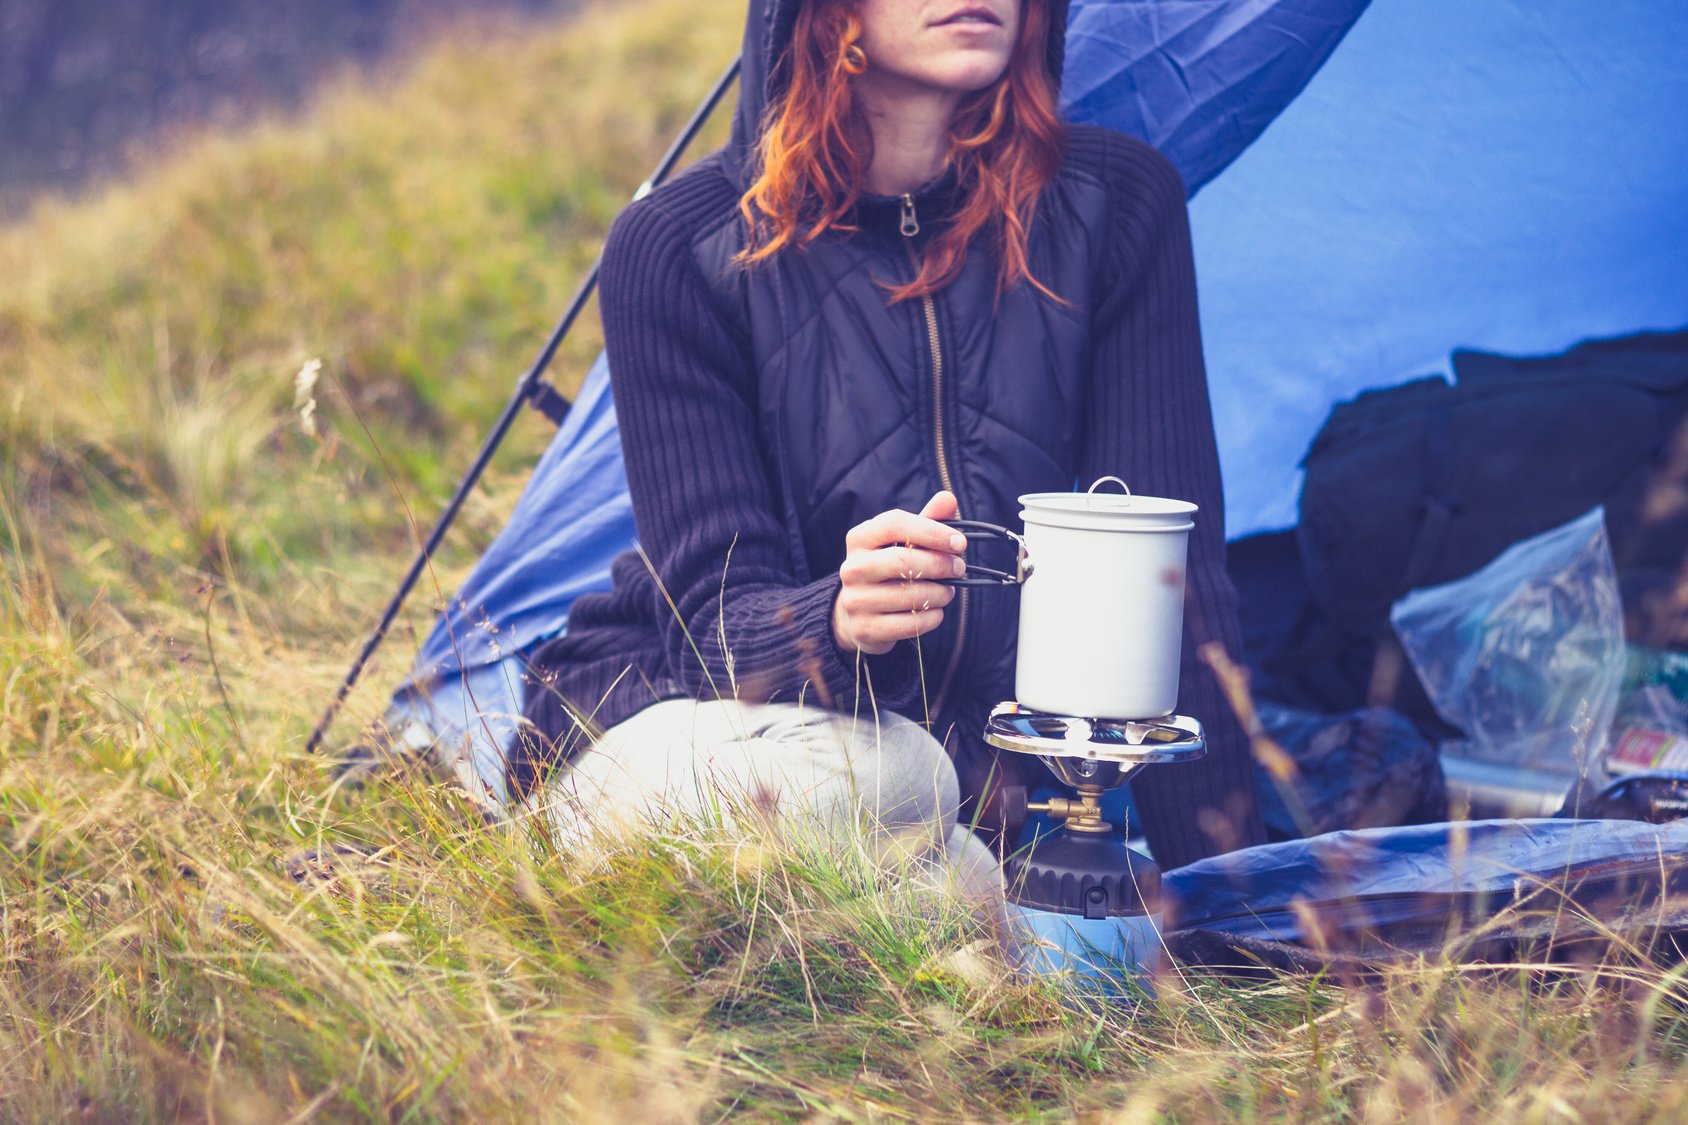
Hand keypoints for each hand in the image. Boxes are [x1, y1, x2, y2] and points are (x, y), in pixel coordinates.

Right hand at [832, 491, 964, 655]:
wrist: (856, 613)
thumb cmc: (889, 569)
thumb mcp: (904, 541)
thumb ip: (927, 520)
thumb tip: (948, 499)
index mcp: (859, 538)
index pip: (894, 524)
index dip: (931, 531)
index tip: (959, 543)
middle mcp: (852, 568)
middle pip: (903, 561)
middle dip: (940, 565)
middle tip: (959, 568)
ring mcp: (855, 600)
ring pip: (910, 595)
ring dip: (941, 593)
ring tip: (948, 591)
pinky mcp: (865, 629)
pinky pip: (911, 624)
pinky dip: (932, 617)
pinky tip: (935, 611)